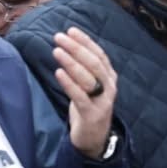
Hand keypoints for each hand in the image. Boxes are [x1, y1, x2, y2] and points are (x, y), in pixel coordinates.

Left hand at [52, 28, 116, 159]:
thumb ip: (85, 68)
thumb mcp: (91, 85)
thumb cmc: (89, 106)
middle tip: (59, 37)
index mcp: (109, 77)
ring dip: (72, 63)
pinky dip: (69, 83)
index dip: (86, 41)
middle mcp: (109, 87)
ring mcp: (102, 100)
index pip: (99, 54)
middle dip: (77, 48)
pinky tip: (59, 73)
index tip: (71, 30)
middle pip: (94, 63)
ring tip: (57, 51)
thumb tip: (68, 45)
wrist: (95, 137)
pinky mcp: (92, 114)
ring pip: (88, 78)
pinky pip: (80, 96)